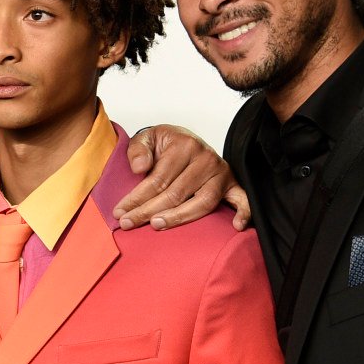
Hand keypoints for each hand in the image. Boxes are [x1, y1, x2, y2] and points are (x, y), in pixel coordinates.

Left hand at [113, 126, 250, 231]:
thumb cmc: (166, 144)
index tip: (120, 213)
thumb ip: (138, 149)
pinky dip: (243, 212)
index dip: (136, 198)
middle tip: (128, 224)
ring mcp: (220, 173)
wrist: (186, 140)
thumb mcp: (147, 137)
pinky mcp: (232, 184)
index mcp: (184, 146)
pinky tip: (236, 226)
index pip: (157, 179)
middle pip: (176, 193)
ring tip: (157, 225)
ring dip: (180, 218)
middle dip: (148, 211)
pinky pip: (242, 199)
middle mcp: (206, 159)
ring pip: (203, 202)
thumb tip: (139, 168)